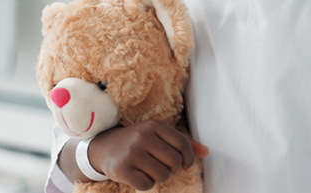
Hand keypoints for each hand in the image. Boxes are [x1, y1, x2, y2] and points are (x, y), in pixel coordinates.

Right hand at [88, 120, 207, 190]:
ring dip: (160, 177)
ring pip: (162, 175)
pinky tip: (140, 176)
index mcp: (154, 126)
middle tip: (165, 167)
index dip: (190, 157)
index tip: (186, 164)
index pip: (182, 143)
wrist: (104, 147)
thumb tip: (206, 152)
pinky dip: (147, 184)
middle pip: (174, 161)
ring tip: (151, 170)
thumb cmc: (139, 142)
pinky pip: (146, 185)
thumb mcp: (158, 135)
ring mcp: (131, 153)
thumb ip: (182, 142)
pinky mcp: (122, 170)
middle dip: (173, 168)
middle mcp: (143, 137)